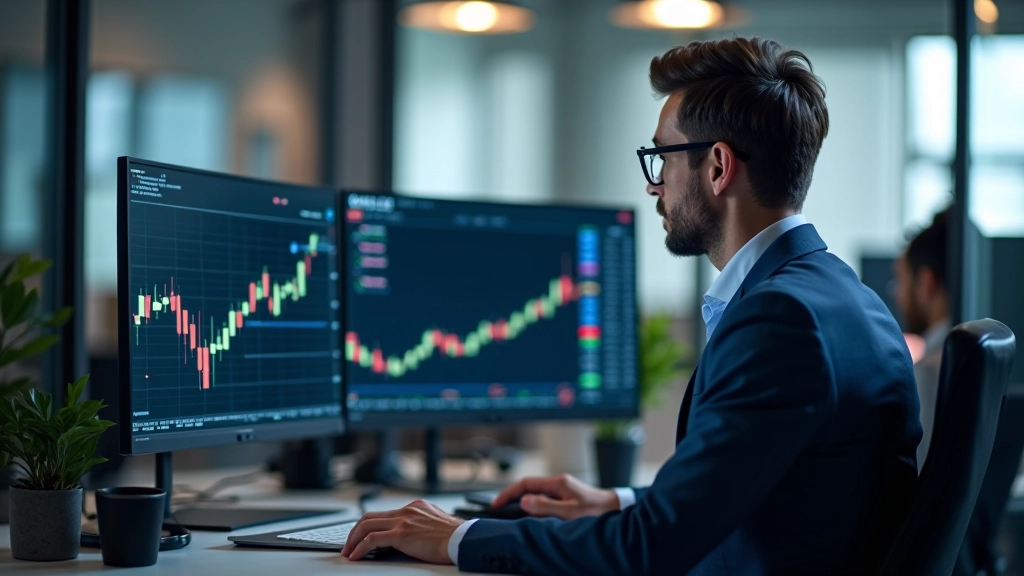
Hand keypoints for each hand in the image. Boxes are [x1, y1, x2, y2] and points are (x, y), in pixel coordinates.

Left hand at [341, 499, 462, 563]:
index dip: (369, 526)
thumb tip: (410, 538)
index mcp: (415, 507)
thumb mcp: (436, 525)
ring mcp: (403, 520)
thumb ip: (421, 526)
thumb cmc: (455, 538)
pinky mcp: (401, 534)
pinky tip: (355, 556)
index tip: (361, 536)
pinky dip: (360, 548)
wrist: (463, 540)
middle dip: (355, 532)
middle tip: (348, 545)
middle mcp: (407, 510)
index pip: (384, 514)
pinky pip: (372, 540)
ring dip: (353, 540)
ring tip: (348, 552)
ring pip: (366, 525)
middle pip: (370, 516)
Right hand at [492, 473, 620, 520]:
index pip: (525, 484)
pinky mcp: (567, 497)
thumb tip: (524, 501)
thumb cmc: (598, 512)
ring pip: (536, 494)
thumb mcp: (569, 512)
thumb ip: (545, 507)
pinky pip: (544, 499)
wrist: (617, 510)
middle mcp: (559, 483)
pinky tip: (531, 515)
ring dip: (522, 502)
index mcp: (558, 482)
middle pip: (528, 487)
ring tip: (510, 513)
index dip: (508, 493)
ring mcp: (563, 490)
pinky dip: (533, 506)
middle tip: (499, 510)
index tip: (496, 504)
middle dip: (512, 497)